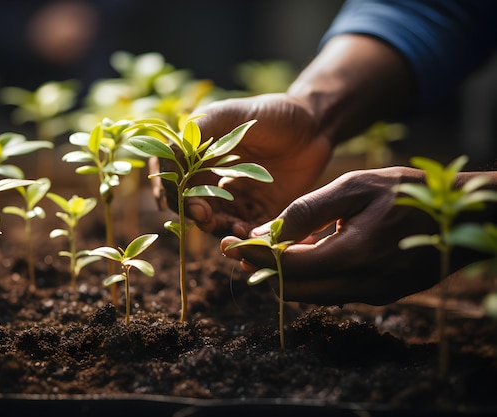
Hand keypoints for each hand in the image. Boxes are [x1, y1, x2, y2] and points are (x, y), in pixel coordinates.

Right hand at [150, 92, 332, 237]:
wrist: (315, 124)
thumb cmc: (271, 113)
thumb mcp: (229, 115)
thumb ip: (196, 135)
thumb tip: (167, 159)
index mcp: (199, 159)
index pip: (173, 182)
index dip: (172, 194)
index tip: (181, 196)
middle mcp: (213, 181)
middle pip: (192, 207)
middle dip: (196, 215)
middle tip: (206, 216)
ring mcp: (237, 199)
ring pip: (218, 223)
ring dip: (219, 229)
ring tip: (230, 227)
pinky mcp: (261, 212)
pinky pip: (248, 231)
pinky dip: (244, 237)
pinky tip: (249, 233)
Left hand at [221, 167, 478, 305]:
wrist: (461, 215)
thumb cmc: (409, 192)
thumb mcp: (356, 186)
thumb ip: (308, 210)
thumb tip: (265, 232)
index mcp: (355, 253)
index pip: (289, 266)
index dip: (256, 257)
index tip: (229, 246)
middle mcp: (363, 283)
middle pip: (294, 290)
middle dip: (264, 270)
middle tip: (240, 249)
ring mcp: (373, 294)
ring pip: (311, 295)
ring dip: (285, 275)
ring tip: (267, 248)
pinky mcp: (380, 295)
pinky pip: (331, 292)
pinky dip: (310, 276)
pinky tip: (304, 253)